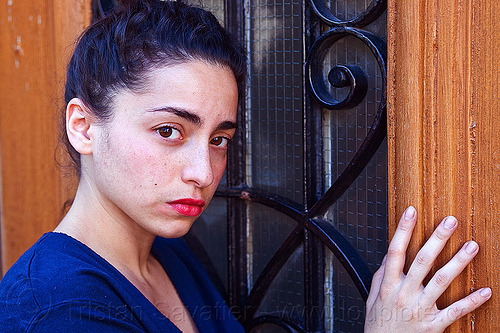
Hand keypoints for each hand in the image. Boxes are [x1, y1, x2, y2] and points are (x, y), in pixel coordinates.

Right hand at [364, 206, 491, 331]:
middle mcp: (404, 293)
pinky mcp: (433, 325)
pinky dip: (471, 302)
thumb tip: (389, 256)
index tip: (412, 212)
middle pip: (422, 261)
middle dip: (437, 239)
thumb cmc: (378, 325)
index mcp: (388, 285)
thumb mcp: (372, 298)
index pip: (395, 252)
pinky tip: (485, 291)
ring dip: (458, 262)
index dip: (403, 230)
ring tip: (472, 246)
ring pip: (441, 281)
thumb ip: (380, 275)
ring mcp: (420, 309)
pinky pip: (455, 312)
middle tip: (450, 222)